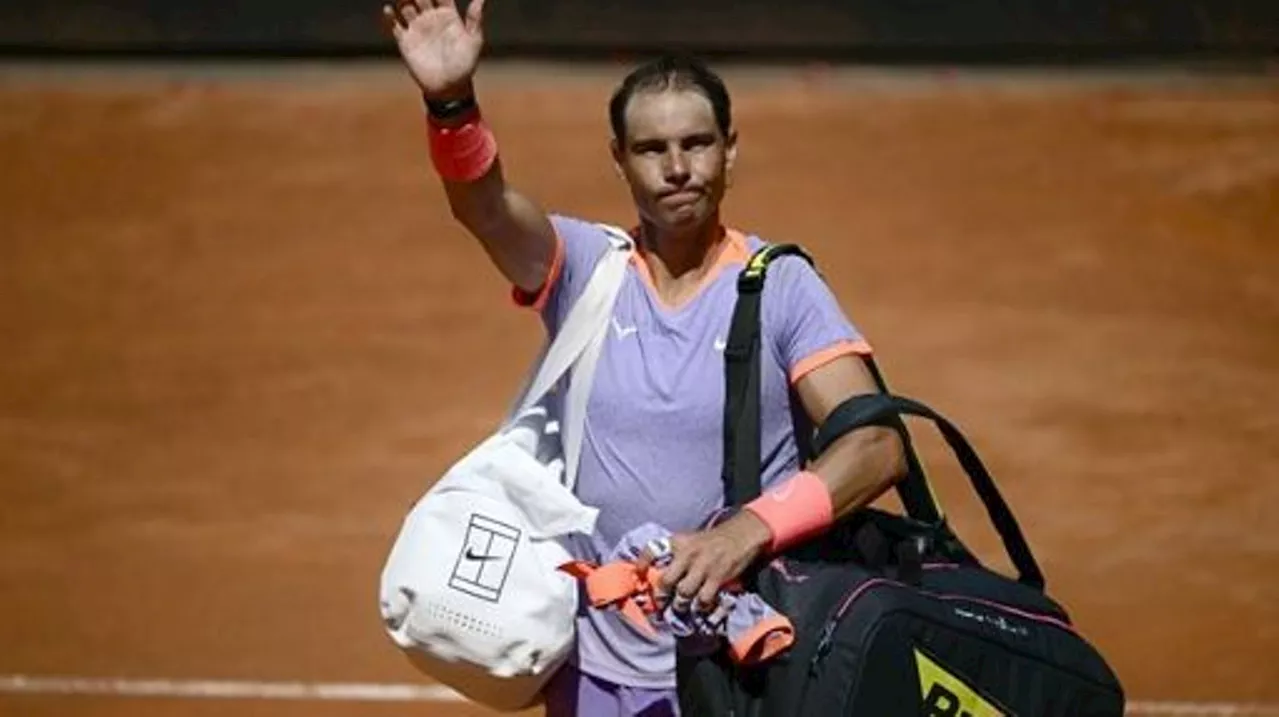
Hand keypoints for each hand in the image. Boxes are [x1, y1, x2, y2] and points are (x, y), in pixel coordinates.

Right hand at [381, 0, 486, 98]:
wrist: (449, 88)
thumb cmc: (465, 65)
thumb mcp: (473, 41)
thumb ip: (474, 19)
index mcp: (448, 15)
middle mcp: (430, 18)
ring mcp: (417, 29)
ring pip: (405, 6)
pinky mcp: (405, 41)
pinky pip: (394, 25)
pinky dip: (389, 16)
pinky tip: (389, 10)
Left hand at [638, 512, 772, 611]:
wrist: (740, 535)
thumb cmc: (712, 540)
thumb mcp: (690, 539)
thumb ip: (676, 554)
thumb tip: (659, 573)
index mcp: (679, 542)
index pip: (653, 549)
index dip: (642, 562)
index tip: (639, 573)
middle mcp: (688, 554)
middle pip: (666, 581)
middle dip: (661, 596)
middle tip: (661, 604)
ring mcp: (703, 566)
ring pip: (683, 594)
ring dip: (680, 606)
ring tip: (680, 609)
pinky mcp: (717, 578)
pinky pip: (703, 599)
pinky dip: (700, 607)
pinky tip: (700, 608)